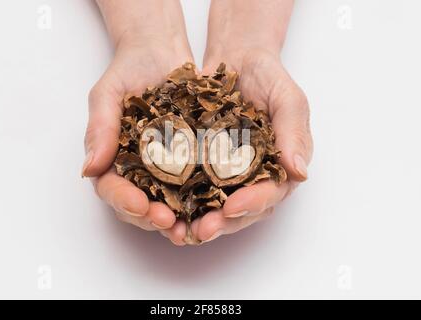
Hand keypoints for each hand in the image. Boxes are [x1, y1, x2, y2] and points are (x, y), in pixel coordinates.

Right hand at [82, 0, 193, 244]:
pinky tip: (219, 203)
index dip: (124, 201)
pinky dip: (207, 197)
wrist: (160, 53)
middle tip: (171, 223)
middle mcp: (140, 170)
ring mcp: (168, 168)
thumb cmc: (128, 71)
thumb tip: (89, 170)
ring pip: (172, 202)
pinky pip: (200, 183)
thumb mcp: (107, 95)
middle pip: (142, 206)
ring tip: (196, 227)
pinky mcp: (194, 160)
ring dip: (183, 218)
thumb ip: (99, 129)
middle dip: (154, 218)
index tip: (139, 205)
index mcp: (114, 160)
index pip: (113, 189)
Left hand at [190, 0, 312, 243]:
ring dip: (198, 219)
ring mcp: (225, 172)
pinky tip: (162, 206)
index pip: (271, 193)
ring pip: (214, 205)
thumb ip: (294, 132)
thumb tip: (300, 173)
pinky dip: (179, 198)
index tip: (233, 207)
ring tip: (179, 230)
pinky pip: (191, 185)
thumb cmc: (268, 77)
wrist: (236, 58)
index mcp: (279, 166)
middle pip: (241, 209)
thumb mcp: (288, 99)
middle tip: (201, 231)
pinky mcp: (200, 164)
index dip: (253, 204)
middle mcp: (253, 176)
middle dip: (223, 222)